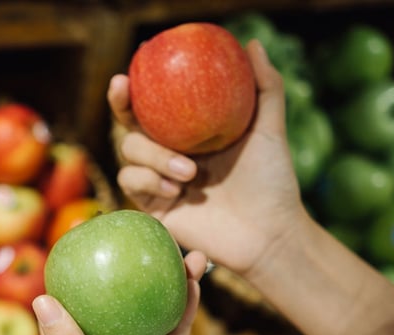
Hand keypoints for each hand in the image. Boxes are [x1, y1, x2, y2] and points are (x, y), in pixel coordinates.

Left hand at [32, 250, 205, 334]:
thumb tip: (40, 297)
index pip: (68, 311)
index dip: (75, 277)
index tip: (87, 240)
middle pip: (113, 307)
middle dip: (129, 275)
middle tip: (146, 241)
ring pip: (146, 318)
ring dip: (163, 288)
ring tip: (182, 255)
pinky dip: (182, 314)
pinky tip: (194, 286)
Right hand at [112, 40, 306, 277]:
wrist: (268, 233)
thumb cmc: (272, 182)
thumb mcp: (269, 130)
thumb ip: (265, 88)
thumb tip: (253, 43)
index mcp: (189, 132)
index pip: (153, 105)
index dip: (135, 87)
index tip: (129, 70)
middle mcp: (168, 153)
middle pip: (129, 124)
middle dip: (120, 106)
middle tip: (123, 89)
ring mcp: (158, 180)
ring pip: (129, 152)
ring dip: (154, 156)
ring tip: (189, 172)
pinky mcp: (153, 207)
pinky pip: (132, 182)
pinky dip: (149, 180)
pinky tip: (177, 189)